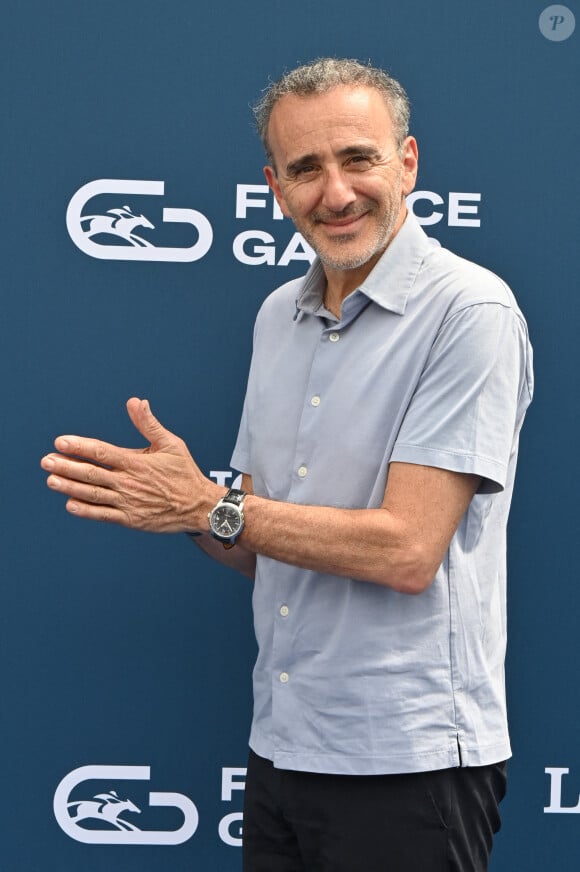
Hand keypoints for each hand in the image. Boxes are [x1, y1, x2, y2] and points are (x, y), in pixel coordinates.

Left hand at [40, 398, 221, 532]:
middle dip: (66, 466)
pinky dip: (85, 510)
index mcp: (137, 462)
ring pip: (93, 494)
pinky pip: (103, 515)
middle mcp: (130, 482)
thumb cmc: (184, 473)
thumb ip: (149, 424)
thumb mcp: (171, 443)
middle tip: (46, 461)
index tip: (61, 442)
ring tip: (51, 480)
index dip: (79, 446)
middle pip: (91, 473)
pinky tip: (70, 504)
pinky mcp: (130, 519)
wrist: (199, 507)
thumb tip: (135, 401)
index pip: (102, 452)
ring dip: (70, 486)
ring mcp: (129, 502)